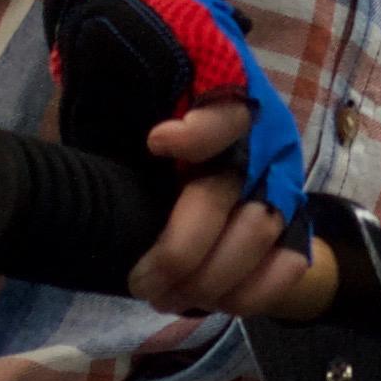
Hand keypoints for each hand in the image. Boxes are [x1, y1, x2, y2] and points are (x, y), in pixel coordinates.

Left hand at [129, 99, 342, 326]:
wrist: (194, 93)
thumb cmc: (148, 86)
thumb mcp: (121, 77)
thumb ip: (112, 87)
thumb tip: (90, 122)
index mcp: (222, 95)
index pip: (223, 112)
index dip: (198, 132)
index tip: (155, 142)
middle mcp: (259, 136)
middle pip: (227, 195)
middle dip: (181, 251)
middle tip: (141, 283)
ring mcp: (279, 176)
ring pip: (259, 234)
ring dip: (211, 280)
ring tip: (167, 299)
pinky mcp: (290, 212)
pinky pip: (291, 260)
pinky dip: (255, 291)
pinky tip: (214, 304)